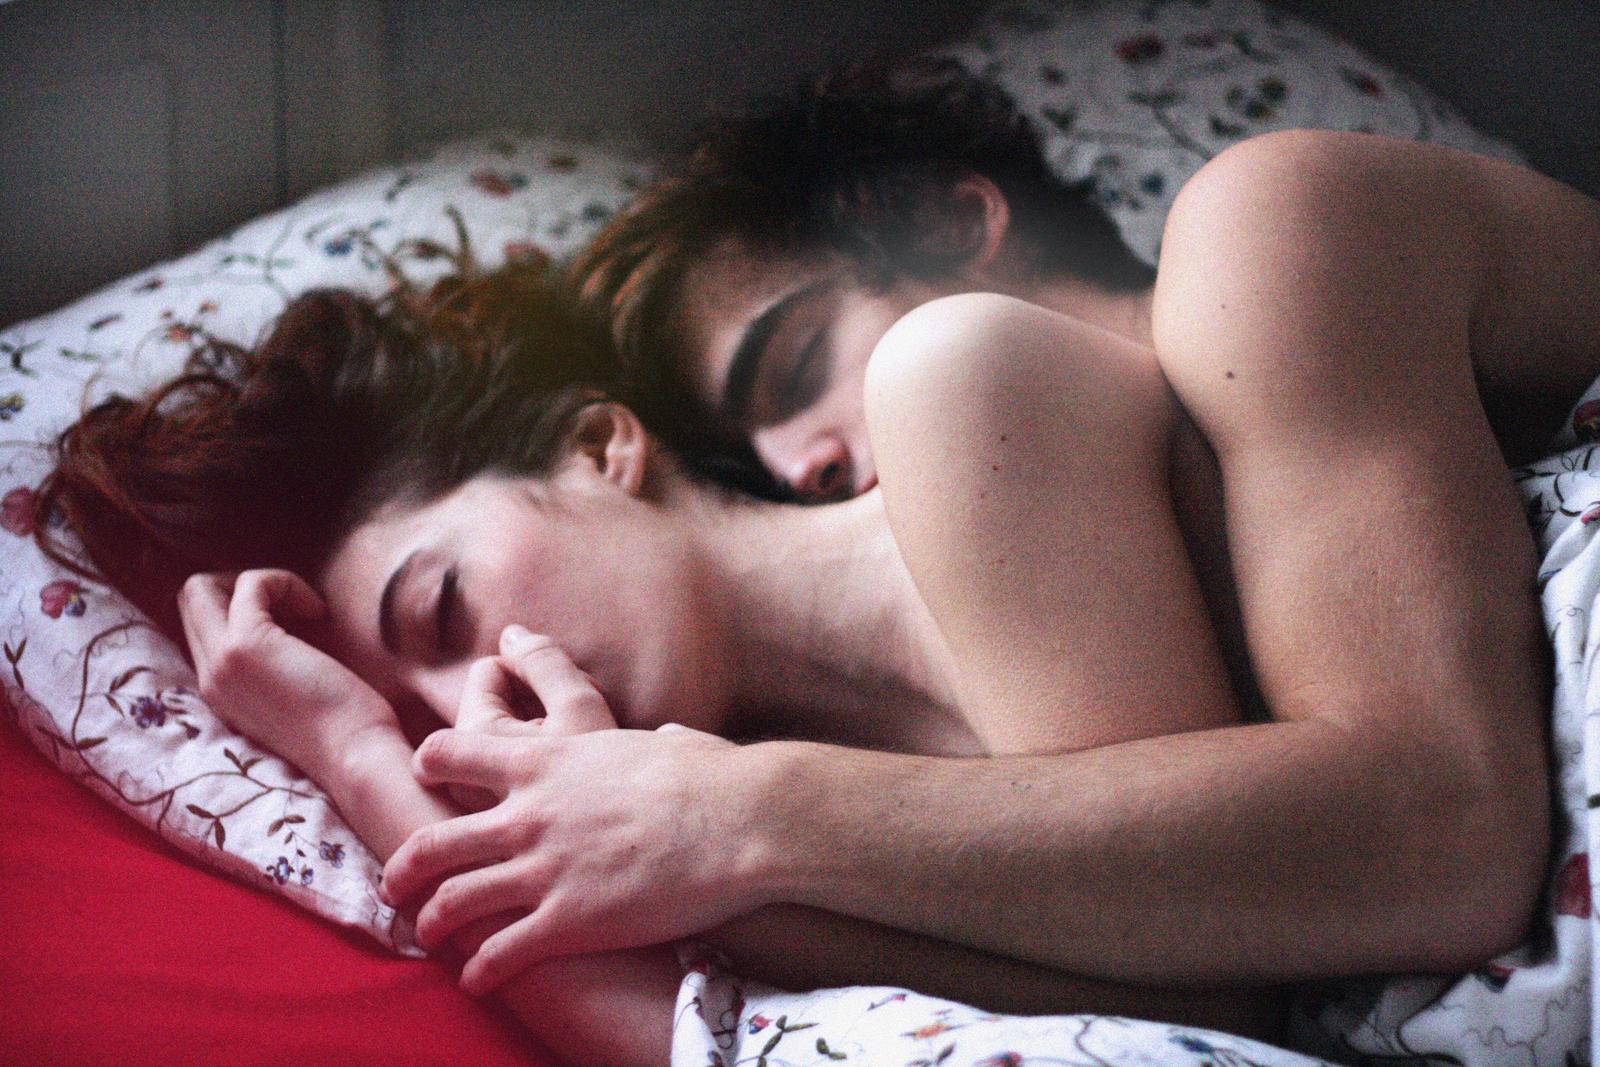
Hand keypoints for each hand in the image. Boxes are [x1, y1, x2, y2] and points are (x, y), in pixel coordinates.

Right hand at [176, 569, 396, 776]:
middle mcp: (209, 679)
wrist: (357, 759)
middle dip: (243, 586)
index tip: (294, 622)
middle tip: (295, 608)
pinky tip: (319, 612)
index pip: (198, 626)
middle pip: (191, 600)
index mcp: (219, 692)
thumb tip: (290, 619)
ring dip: (262, 583)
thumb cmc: (348, 728)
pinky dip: (286, 583)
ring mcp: (221, 663)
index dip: (242, 606)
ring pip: (203, 587)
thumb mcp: (295, 693)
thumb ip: (275, 663)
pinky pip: (251, 584)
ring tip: (306, 611)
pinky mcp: (246, 646)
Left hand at [382, 626, 755, 994]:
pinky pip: (501, 953)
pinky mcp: (567, 923)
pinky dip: (480, 970)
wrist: (736, 821)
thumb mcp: (662, 741)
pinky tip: (476, 980)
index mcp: (544, 760)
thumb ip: (649, 739)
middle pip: (433, 840)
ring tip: (427, 934)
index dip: (430, 763)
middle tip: (394, 881)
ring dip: (432, 921)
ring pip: (454, 901)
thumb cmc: (710, 776)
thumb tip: (670, 736)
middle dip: (404, 865)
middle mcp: (527, 815)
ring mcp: (541, 871)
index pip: (452, 752)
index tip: (423, 772)